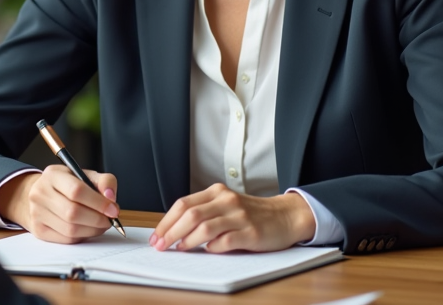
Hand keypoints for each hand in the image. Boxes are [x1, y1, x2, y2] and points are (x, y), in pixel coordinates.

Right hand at [0, 164, 118, 243]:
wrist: (42, 195)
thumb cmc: (67, 185)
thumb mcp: (85, 175)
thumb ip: (103, 182)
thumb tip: (110, 197)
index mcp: (53, 175)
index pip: (76, 190)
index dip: (98, 202)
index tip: (113, 209)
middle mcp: (41, 193)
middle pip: (73, 213)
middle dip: (97, 219)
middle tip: (109, 220)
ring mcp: (37, 213)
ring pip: (70, 229)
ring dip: (92, 230)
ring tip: (101, 224)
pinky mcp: (39, 230)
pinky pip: (66, 239)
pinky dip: (82, 236)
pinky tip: (88, 229)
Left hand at [150, 184, 316, 252]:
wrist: (285, 216)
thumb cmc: (251, 214)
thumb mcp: (225, 205)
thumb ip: (204, 212)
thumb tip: (174, 230)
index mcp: (217, 192)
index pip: (184, 204)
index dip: (166, 221)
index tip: (156, 236)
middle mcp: (227, 200)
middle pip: (190, 215)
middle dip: (171, 232)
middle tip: (161, 245)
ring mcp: (239, 216)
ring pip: (204, 228)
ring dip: (187, 241)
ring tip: (179, 249)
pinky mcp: (250, 233)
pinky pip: (224, 242)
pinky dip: (212, 248)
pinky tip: (207, 251)